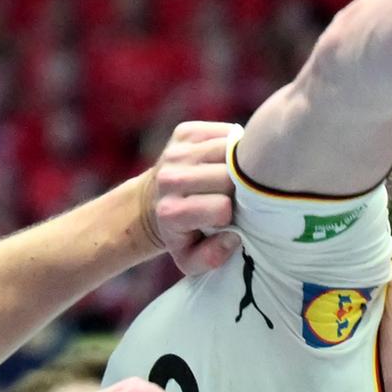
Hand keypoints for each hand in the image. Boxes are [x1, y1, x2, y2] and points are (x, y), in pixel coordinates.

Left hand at [136, 120, 240, 275]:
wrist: (150, 204)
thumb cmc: (181, 234)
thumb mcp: (191, 260)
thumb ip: (213, 258)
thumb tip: (234, 237)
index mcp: (171, 212)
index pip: (222, 208)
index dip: (233, 215)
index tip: (229, 218)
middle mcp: (170, 178)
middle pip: (230, 176)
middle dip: (241, 188)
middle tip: (238, 197)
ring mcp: (177, 152)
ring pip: (232, 150)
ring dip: (241, 164)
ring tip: (236, 179)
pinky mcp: (185, 132)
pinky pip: (227, 132)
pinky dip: (235, 145)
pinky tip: (227, 161)